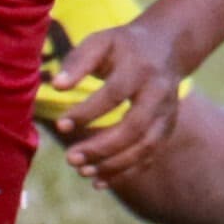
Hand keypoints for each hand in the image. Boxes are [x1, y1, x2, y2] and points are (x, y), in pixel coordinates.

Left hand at [51, 17, 185, 185]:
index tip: (60, 125)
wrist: (166, 47)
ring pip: (145, 148)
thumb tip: (56, 86)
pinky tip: (98, 181)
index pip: (115, 95)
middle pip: (134, 128)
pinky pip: (149, 157)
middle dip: (102, 147)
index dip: (88, 112)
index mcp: (140, 69)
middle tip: (70, 159)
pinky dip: (125, 172)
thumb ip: (78, 61)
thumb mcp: (100, 42)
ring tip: (81, 171)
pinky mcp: (167, 130)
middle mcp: (159, 94)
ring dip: (113, 165)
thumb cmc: (123, 46)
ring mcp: (167, 115)